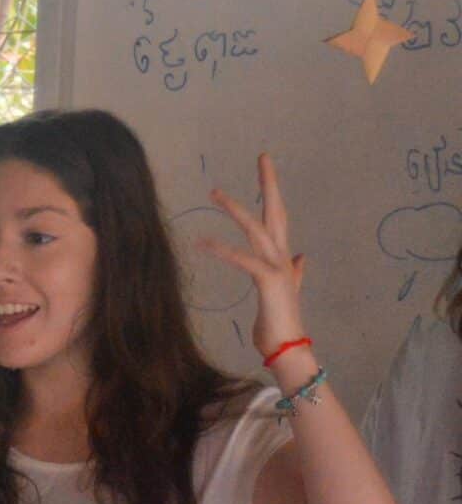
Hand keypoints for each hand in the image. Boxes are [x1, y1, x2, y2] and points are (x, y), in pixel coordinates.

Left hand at [203, 153, 305, 361]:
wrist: (288, 347)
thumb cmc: (281, 323)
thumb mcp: (285, 292)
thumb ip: (294, 274)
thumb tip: (302, 258)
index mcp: (284, 257)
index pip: (278, 217)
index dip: (273, 193)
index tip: (266, 169)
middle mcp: (284, 256)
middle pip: (276, 211)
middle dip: (269, 183)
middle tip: (262, 156)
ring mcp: (279, 266)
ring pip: (258, 228)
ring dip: (236, 209)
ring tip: (215, 192)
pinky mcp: (268, 281)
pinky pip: (243, 259)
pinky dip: (222, 249)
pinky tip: (202, 242)